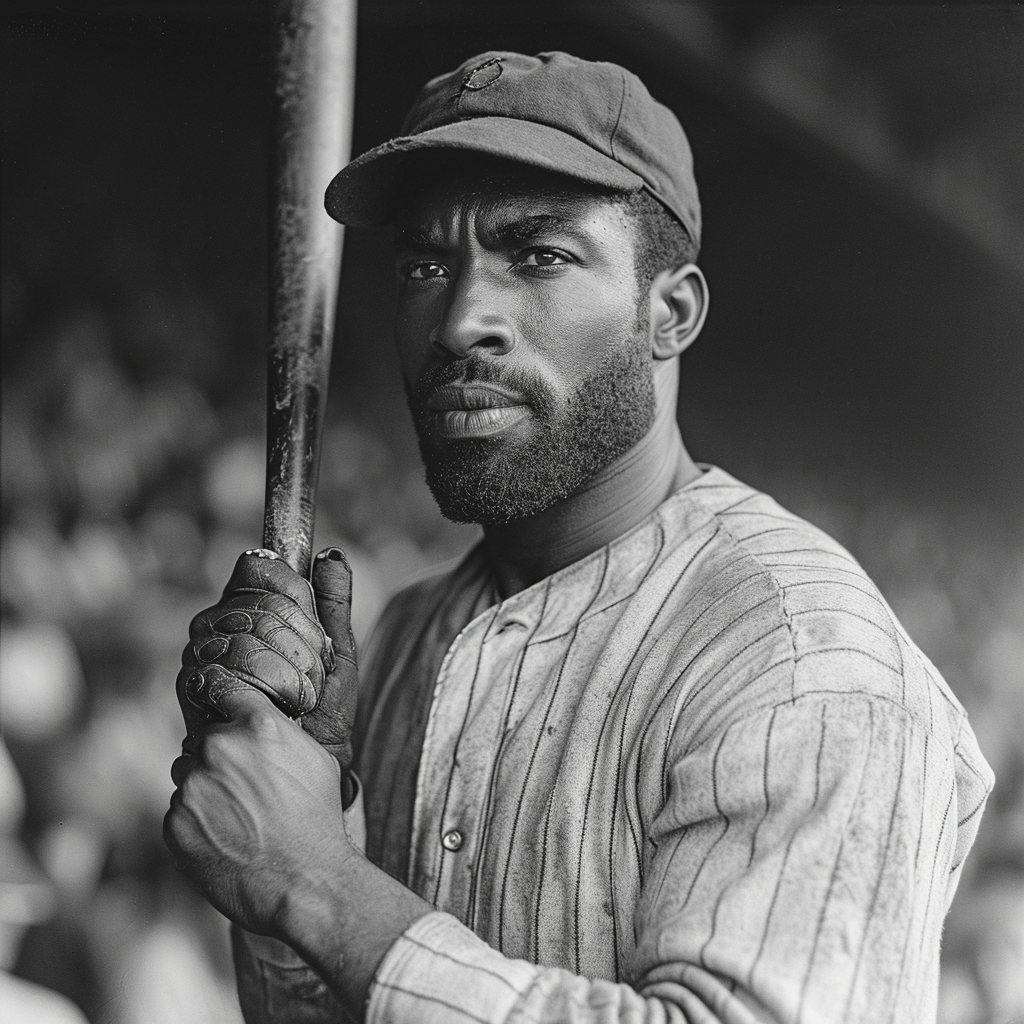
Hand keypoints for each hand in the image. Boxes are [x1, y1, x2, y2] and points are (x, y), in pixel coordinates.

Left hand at [165, 683, 354, 937]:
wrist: (305, 883)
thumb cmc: (318, 821)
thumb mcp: (316, 760)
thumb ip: (282, 733)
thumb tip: (266, 722)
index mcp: (258, 725)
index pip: (225, 689)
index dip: (225, 702)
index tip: (223, 709)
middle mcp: (219, 748)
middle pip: (203, 739)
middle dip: (218, 757)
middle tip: (244, 786)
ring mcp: (192, 786)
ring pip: (187, 775)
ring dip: (204, 788)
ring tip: (238, 817)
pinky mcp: (174, 823)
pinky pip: (178, 812)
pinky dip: (195, 823)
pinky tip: (226, 838)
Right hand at [177, 547, 357, 800]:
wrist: (306, 773)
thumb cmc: (322, 715)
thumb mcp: (337, 655)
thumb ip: (335, 603)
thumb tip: (331, 555)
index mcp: (244, 607)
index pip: (259, 567)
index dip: (295, 594)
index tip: (316, 630)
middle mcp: (213, 627)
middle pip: (263, 605)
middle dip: (305, 646)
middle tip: (312, 680)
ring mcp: (198, 658)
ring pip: (250, 638)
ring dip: (294, 675)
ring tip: (299, 702)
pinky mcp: (191, 691)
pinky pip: (232, 671)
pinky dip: (275, 693)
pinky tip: (282, 715)